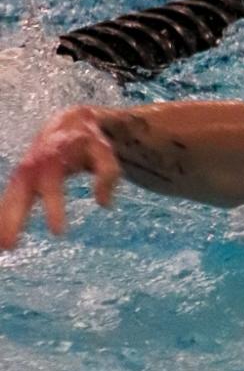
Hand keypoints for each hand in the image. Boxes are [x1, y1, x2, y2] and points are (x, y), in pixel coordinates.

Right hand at [0, 107, 120, 249]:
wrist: (69, 122)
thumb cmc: (90, 141)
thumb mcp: (105, 152)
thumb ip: (107, 175)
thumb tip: (104, 203)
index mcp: (54, 156)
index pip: (51, 183)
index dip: (53, 206)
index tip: (57, 232)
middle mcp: (33, 164)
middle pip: (20, 192)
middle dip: (14, 218)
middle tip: (11, 245)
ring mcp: (24, 171)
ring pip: (10, 197)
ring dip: (4, 221)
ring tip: (4, 248)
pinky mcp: (21, 179)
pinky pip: (9, 199)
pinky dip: (3, 216)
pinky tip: (2, 238)